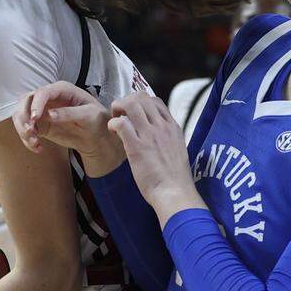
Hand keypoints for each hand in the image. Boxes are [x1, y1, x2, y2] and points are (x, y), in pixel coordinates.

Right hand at [13, 81, 114, 156]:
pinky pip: (26, 129)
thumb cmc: (97, 120)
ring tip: (34, 142)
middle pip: (26, 100)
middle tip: (29, 131)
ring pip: (22, 114)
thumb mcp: (89, 115)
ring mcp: (42, 111)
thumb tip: (49, 114)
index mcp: (62, 89)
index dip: (36, 104)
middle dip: (23, 116)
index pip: (43, 92)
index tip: (35, 119)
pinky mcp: (40, 125)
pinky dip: (27, 139)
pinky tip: (37, 147)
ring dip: (22, 129)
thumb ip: (69, 113)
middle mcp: (49, 97)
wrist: (97, 136)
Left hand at [107, 93, 204, 221]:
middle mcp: (161, 127)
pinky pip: (121, 123)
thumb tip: (157, 137)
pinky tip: (112, 132)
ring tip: (115, 120)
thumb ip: (167, 139)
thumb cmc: (175, 179)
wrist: (175, 193)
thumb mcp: (177, 150)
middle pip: (141, 97)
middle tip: (120, 114)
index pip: (155, 100)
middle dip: (126, 101)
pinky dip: (113, 124)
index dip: (140, 102)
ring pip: (130, 104)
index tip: (132, 113)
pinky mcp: (137, 147)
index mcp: (172, 127)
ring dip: (118, 108)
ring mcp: (150, 135)